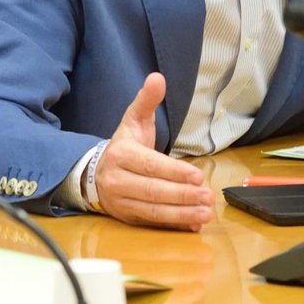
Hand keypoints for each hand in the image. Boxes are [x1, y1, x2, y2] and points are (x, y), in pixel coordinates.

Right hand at [94, 72, 213, 230]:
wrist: (94, 174)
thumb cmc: (124, 145)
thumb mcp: (133, 120)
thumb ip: (147, 100)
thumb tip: (157, 77)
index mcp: (120, 154)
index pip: (150, 166)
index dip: (174, 172)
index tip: (198, 176)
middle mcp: (117, 180)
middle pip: (153, 191)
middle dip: (182, 195)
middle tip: (208, 196)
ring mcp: (120, 202)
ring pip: (153, 211)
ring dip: (182, 214)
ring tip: (206, 213)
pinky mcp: (127, 217)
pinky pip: (152, 224)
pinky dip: (174, 225)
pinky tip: (193, 224)